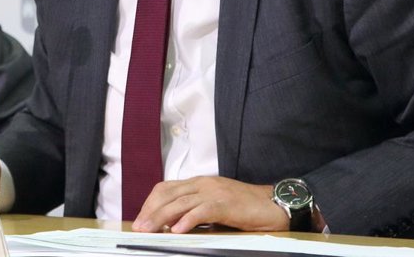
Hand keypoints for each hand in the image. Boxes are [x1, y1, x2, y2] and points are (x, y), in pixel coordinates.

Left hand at [131, 176, 288, 232]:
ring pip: (180, 202)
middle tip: (139, 227)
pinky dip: (187, 220)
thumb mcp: (215, 205)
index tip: (142, 218)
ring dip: (161, 216)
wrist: (273, 204)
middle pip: (168, 194)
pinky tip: (177, 230)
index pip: (167, 188)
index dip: (151, 203)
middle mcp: (203, 184)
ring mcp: (214, 192)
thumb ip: (196, 210)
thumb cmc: (246, 208)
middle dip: (150, 210)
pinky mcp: (226, 204)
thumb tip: (174, 223)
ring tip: (150, 229)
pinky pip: (202, 211)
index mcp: (199, 183)